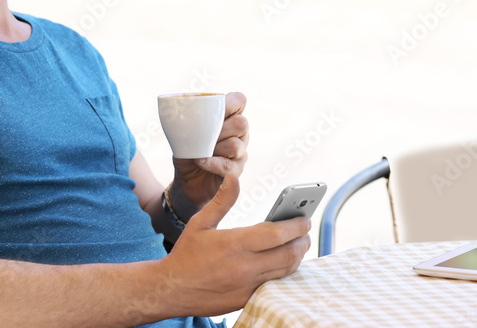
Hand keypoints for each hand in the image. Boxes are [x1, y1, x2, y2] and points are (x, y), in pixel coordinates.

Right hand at [162, 174, 310, 316]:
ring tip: (298, 245)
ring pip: (285, 272)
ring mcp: (247, 286)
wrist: (170, 290)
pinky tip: (283, 264)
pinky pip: (274, 286)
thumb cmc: (186, 254)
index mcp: (235, 244)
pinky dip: (283, 274)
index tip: (304, 218)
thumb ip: (222, 200)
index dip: (295, 225)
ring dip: (297, 258)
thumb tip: (234, 177)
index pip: (277, 234)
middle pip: (288, 254)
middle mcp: (245, 267)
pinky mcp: (246, 300)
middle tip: (306, 232)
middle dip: (303, 241)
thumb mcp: (200, 222)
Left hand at [172, 92, 248, 209]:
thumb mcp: (183, 132)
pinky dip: (211, 163)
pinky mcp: (236, 172)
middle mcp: (240, 134)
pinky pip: (227, 165)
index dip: (230, 102)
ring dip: (215, 148)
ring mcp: (240, 154)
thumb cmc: (188, 152)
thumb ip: (188, 118)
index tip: (213, 110)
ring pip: (236, 145)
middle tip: (202, 135)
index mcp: (229, 118)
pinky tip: (200, 161)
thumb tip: (178, 108)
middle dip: (220, 129)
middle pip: (241, 123)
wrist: (186, 180)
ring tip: (201, 152)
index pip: (239, 100)